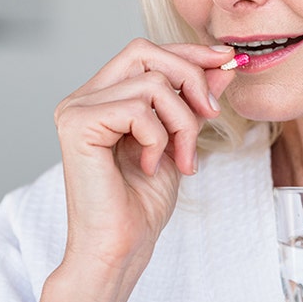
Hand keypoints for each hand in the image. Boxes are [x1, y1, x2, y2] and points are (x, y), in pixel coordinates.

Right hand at [52, 39, 236, 269]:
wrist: (120, 249)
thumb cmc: (141, 204)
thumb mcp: (180, 139)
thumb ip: (193, 101)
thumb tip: (222, 65)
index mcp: (101, 96)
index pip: (145, 52)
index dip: (188, 52)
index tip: (226, 60)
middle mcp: (83, 97)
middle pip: (145, 52)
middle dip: (190, 79)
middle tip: (210, 116)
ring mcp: (76, 109)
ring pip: (151, 84)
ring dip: (182, 123)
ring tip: (181, 158)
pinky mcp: (77, 125)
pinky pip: (138, 109)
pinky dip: (159, 139)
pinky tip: (150, 166)